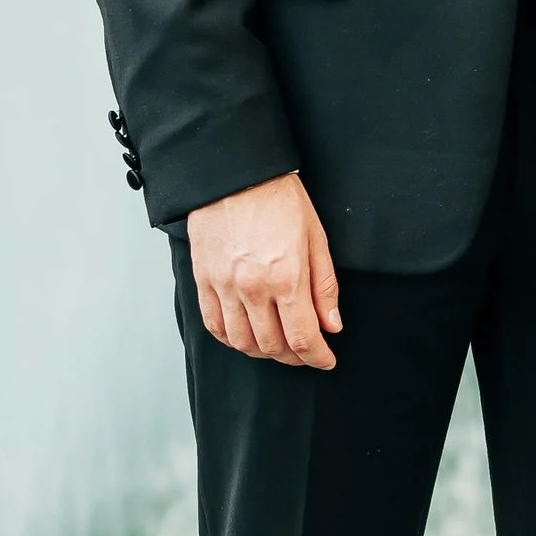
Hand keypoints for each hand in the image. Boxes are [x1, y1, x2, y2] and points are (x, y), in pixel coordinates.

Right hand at [188, 171, 341, 368]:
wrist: (235, 175)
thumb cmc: (278, 199)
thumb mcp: (316, 238)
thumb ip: (324, 286)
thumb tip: (331, 325)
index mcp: (286, 277)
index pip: (303, 338)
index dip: (317, 357)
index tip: (326, 360)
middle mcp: (252, 288)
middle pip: (273, 346)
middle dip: (295, 358)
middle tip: (306, 353)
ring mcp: (224, 286)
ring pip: (242, 342)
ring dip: (264, 353)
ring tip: (279, 346)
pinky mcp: (203, 280)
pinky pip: (214, 325)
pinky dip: (232, 339)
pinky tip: (246, 335)